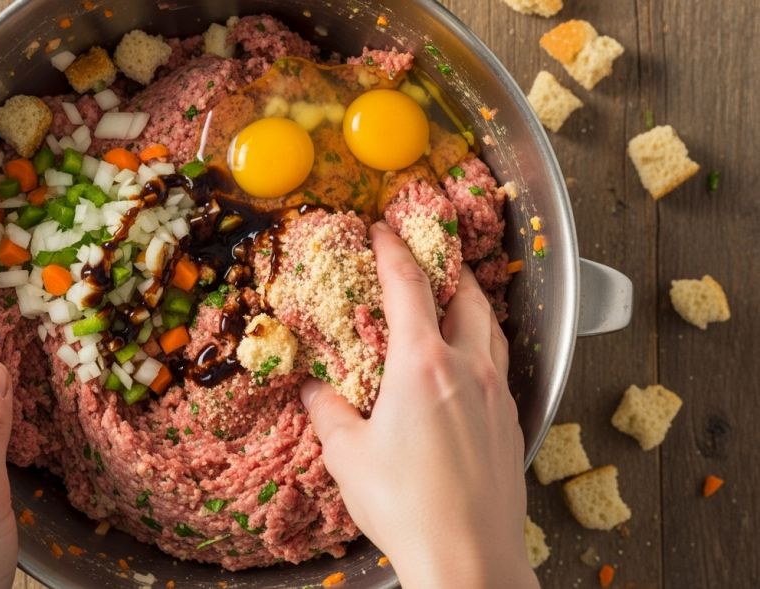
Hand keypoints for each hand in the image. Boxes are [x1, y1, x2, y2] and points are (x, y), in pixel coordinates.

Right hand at [301, 223, 536, 588]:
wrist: (469, 557)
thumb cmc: (404, 504)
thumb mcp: (348, 455)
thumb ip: (327, 412)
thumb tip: (310, 388)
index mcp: (422, 363)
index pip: (409, 287)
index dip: (393, 251)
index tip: (382, 229)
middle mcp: (467, 367)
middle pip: (466, 296)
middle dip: (447, 269)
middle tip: (427, 258)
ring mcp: (497, 394)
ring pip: (492, 328)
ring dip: (472, 305)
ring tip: (454, 301)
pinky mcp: (513, 422)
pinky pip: (500, 366)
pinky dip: (484, 346)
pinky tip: (469, 365)